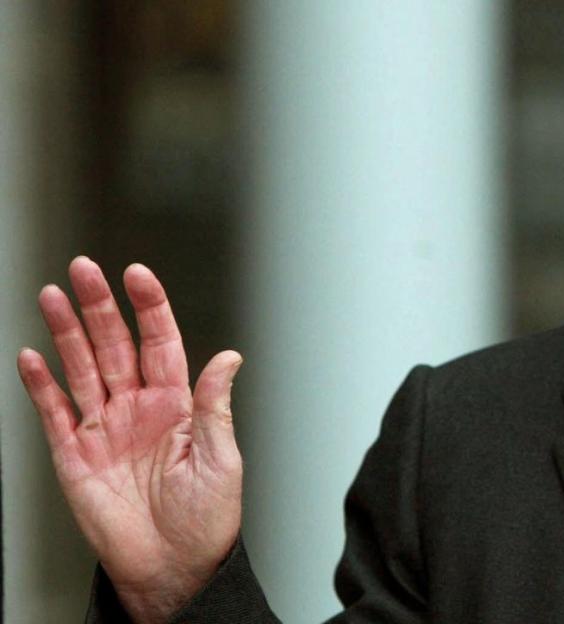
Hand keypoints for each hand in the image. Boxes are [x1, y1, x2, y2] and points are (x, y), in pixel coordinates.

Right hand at [16, 257, 243, 622]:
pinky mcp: (76, 457)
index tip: (138, 275)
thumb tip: (228, 357)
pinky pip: (55, 413)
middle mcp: (138, 410)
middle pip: (115, 346)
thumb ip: (214, 406)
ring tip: (53, 295)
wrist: (173, 568)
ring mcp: (104, 429)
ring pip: (82, 368)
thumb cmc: (207, 520)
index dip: (149, 308)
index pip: (161, 343)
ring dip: (66, 333)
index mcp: (177, 406)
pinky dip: (42, 385)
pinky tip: (33, 356)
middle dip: (99, 307)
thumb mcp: (221, 459)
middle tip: (83, 269)